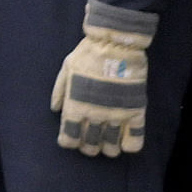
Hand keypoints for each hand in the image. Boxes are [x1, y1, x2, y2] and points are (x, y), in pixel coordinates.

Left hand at [51, 0, 154, 154]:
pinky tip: (126, 146)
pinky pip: (135, 135)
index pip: (70, 138)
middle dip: (88, 147)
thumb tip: (56, 110)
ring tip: (107, 147)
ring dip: (107, 148)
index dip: (70, 142)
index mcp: (76, 106)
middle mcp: (95, 114)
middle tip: (90, 143)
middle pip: (90, 143)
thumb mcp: (66, 69)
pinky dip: (131, 144)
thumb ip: (60, 91)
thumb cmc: (88, 54)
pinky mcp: (135, 109)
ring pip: (111, 143)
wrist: (116, 43)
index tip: (71, 139)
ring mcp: (116, 113)